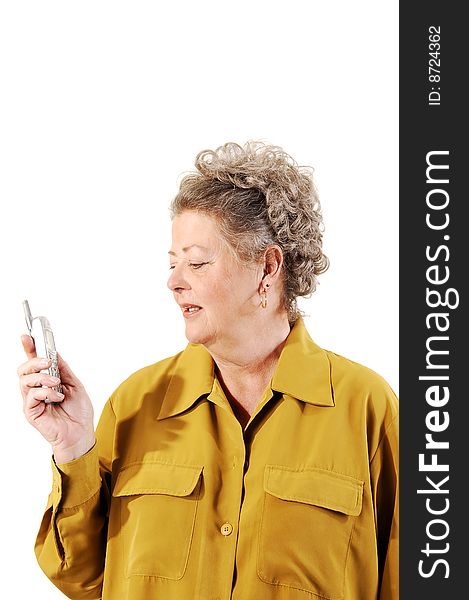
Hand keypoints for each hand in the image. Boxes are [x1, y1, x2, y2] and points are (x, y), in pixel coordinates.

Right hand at [18, 335, 95, 463]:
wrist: (81, 433)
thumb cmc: (78, 412)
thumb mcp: (75, 384)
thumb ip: (63, 369)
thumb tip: (54, 353)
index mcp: (46, 381)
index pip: (33, 362)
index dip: (29, 348)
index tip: (27, 335)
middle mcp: (36, 390)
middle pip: (23, 369)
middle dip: (34, 360)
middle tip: (49, 362)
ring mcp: (32, 401)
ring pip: (24, 380)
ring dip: (42, 377)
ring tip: (57, 384)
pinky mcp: (30, 412)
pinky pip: (31, 395)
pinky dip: (46, 392)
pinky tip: (57, 398)